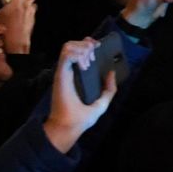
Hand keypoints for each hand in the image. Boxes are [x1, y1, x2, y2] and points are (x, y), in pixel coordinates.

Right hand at [0, 0, 37, 53]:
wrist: (16, 44)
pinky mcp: (33, 21)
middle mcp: (26, 5)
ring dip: (29, 3)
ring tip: (23, 7)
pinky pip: (33, 13)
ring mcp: (31, 13)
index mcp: (16, 1)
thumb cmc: (5, 30)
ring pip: (34, 3)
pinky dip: (29, 13)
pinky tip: (23, 18)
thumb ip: (0, 9)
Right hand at [45, 38, 117, 153]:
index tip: (96, 46)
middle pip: (72, 44)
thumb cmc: (81, 119)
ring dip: (81, 49)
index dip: (86, 43)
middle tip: (93, 57)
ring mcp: (63, 72)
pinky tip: (84, 66)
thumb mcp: (101, 104)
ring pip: (68, 46)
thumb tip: (112, 73)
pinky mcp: (61, 74)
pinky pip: (66, 55)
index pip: (77, 50)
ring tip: (88, 62)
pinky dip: (77, 55)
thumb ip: (109, 90)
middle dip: (86, 45)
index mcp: (75, 76)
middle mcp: (68, 72)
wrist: (69, 128)